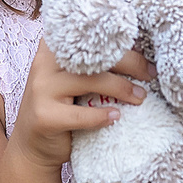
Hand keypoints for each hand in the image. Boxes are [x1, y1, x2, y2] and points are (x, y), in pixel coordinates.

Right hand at [11, 40, 154, 168]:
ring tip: (139, 97)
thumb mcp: (71, 81)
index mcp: (51, 49)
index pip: (87, 35)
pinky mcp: (45, 116)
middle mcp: (43, 64)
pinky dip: (102, 116)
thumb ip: (91, 66)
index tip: (144, 48)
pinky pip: (81, 114)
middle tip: (150, 73)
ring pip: (90, 81)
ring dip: (121, 88)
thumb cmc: (61, 109)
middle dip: (129, 63)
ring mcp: (41, 90)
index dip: (116, 38)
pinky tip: (116, 117)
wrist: (33, 147)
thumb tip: (137, 53)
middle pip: (94, 55)